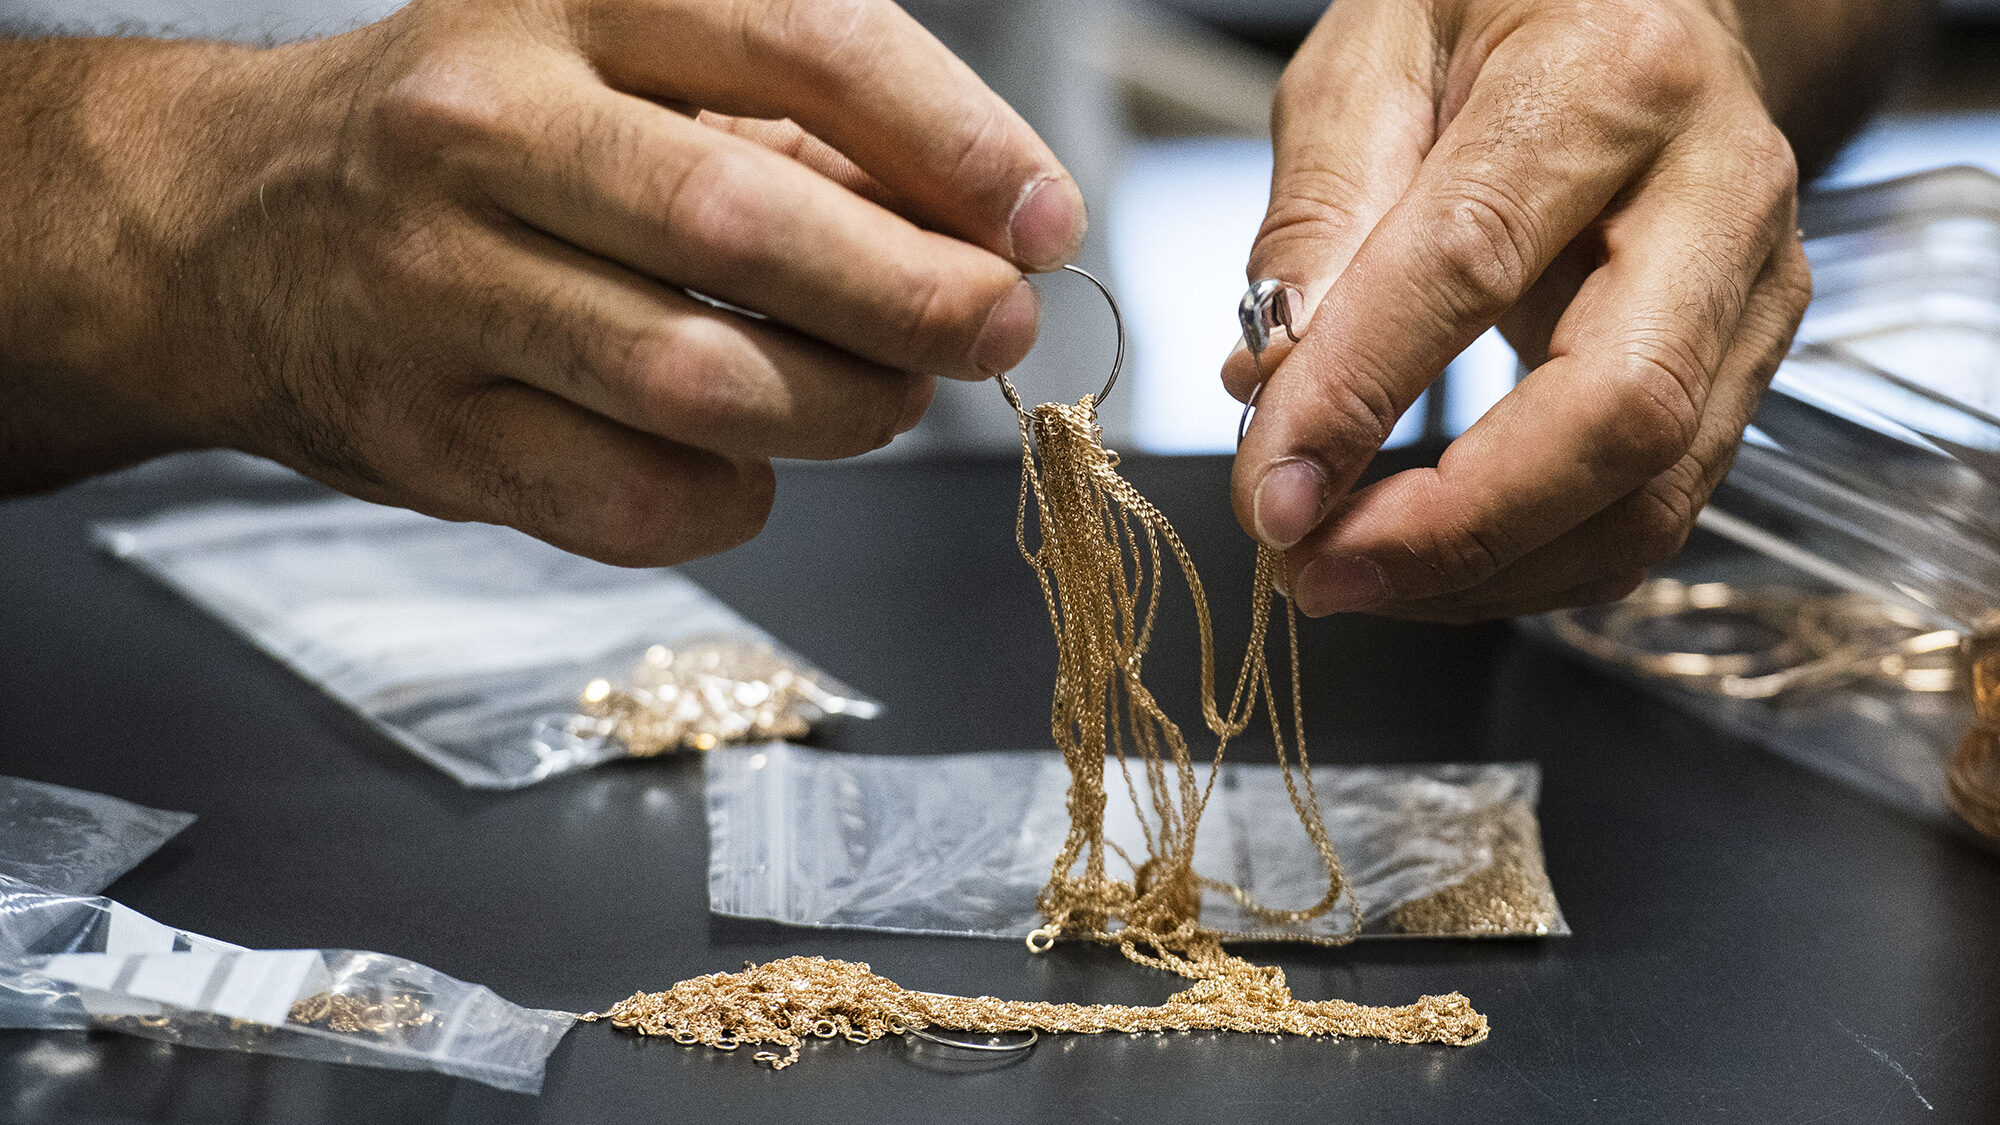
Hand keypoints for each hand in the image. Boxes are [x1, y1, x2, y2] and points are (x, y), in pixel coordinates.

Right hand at [13, 0, 1082, 562]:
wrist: (225, 228)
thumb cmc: (474, 140)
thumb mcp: (616, 65)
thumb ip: (793, 129)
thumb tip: (979, 223)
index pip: (803, 41)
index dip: (953, 140)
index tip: (1045, 218)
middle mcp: (486, 131)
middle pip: (746, 228)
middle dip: (916, 296)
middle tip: (998, 329)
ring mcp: (438, 290)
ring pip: (699, 385)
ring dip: (840, 412)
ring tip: (886, 398)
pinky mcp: (426, 435)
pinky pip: (633, 499)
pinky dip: (733, 499)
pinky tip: (747, 465)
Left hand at [1225, 0, 1809, 620]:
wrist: (1642, 5)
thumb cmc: (1500, 17)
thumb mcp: (1370, 57)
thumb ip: (1319, 214)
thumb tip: (1270, 384)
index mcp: (1607, 78)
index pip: (1472, 263)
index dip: (1361, 396)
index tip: (1271, 490)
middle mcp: (1717, 187)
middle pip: (1619, 412)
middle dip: (1455, 527)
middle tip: (1318, 569)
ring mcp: (1752, 289)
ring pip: (1651, 494)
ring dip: (1488, 572)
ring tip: (1353, 578)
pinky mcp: (1745, 366)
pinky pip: (1652, 510)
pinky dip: (1532, 564)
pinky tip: (1431, 563)